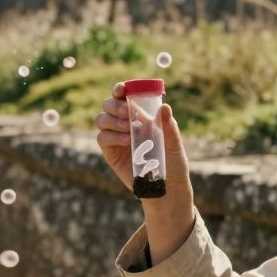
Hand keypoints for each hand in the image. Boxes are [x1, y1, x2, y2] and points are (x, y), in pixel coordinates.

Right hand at [94, 82, 192, 206]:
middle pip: (108, 104)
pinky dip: (110, 136)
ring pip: (101, 119)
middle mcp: (125, 123)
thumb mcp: (174, 144)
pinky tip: (125, 141)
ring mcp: (116, 138)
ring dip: (112, 120)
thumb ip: (169, 127)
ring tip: (128, 129)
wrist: (166, 187)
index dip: (119, 89)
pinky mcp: (111, 152)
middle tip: (128, 113)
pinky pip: (102, 138)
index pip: (124, 96)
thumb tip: (164, 107)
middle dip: (115, 105)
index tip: (122, 90)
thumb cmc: (173, 163)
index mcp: (140, 115)